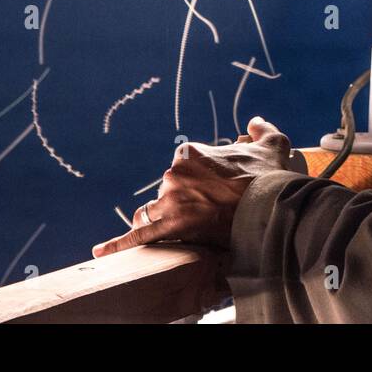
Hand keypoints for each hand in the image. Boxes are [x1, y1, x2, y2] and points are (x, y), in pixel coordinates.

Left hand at [91, 117, 294, 256]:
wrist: (269, 207)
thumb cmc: (269, 177)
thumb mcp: (271, 145)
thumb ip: (262, 129)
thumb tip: (256, 120)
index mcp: (190, 153)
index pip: (182, 168)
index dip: (198, 181)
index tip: (214, 190)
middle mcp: (174, 174)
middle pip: (167, 191)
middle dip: (181, 200)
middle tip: (206, 211)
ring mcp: (169, 201)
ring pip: (152, 212)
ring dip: (160, 218)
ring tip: (176, 228)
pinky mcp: (168, 227)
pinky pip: (138, 237)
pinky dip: (117, 244)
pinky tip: (100, 251)